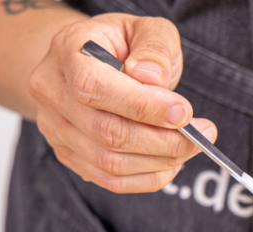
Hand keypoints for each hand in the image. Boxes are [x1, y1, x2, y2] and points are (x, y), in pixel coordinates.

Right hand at [28, 14, 216, 192]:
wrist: (88, 61)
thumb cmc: (122, 45)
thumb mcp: (145, 29)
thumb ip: (154, 48)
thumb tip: (153, 80)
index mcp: (67, 52)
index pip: (96, 88)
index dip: (144, 106)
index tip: (185, 113)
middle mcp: (52, 92)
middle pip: (107, 133)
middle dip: (163, 140)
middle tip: (200, 136)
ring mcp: (56, 129)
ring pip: (110, 163)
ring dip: (160, 162)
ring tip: (190, 147)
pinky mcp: (69, 155)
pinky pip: (110, 181)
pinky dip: (148, 178)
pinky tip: (171, 163)